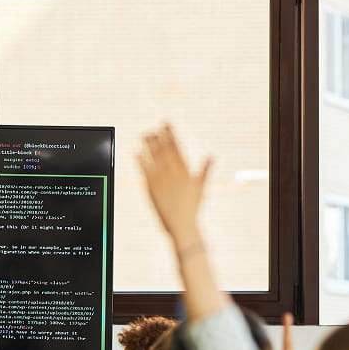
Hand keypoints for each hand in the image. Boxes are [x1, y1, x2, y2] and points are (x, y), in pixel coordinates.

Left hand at [137, 124, 211, 245]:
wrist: (183, 225)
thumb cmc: (193, 208)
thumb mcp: (201, 187)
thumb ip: (205, 170)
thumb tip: (212, 156)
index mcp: (185, 171)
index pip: (177, 148)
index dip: (171, 134)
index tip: (167, 124)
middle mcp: (173, 173)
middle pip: (164, 150)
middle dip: (160, 137)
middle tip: (154, 127)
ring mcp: (161, 180)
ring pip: (153, 158)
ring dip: (149, 145)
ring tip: (144, 135)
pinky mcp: (152, 189)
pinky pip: (144, 172)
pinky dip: (141, 161)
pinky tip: (136, 152)